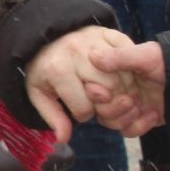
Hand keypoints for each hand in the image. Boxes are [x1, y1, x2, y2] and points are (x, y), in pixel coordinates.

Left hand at [23, 25, 136, 143]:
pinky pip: (131, 56)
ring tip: (110, 92)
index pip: (84, 108)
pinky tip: (120, 76)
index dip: (83, 115)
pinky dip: (130, 70)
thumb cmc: (44, 69)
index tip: (77, 107)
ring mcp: (95, 40)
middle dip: (107, 105)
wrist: (46, 38)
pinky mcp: (109, 32)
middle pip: (109, 92)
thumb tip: (63, 138)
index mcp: (58, 70)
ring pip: (124, 77)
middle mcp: (77, 53)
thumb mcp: (39, 93)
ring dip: (122, 91)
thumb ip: (52, 117)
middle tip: (99, 102)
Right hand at [86, 41, 166, 135]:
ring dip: (126, 118)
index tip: (104, 93)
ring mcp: (127, 107)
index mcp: (112, 74)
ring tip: (142, 107)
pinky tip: (153, 114)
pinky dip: (140, 126)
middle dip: (112, 108)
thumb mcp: (145, 55)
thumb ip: (119, 57)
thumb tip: (92, 56)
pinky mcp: (139, 120)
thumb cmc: (169, 63)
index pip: (91, 89)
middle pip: (98, 109)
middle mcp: (116, 91)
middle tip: (130, 100)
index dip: (96, 93)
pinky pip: (128, 131)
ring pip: (110, 122)